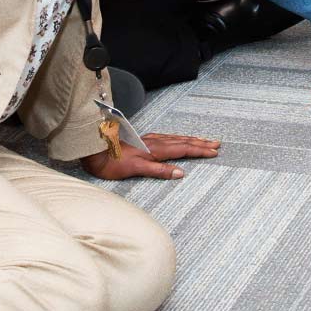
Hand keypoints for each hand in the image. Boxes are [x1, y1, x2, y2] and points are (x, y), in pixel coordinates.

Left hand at [81, 131, 220, 179]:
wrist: (94, 151)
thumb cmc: (112, 163)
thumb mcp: (136, 169)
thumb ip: (159, 170)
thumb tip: (181, 172)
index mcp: (156, 149)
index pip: (183, 149)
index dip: (200, 150)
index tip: (214, 151)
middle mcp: (154, 142)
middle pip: (183, 141)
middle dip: (201, 143)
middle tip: (216, 143)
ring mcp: (149, 140)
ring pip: (176, 138)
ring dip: (191, 140)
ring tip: (203, 140)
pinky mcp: (143, 141)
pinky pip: (167, 138)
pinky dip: (178, 139)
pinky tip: (177, 139)